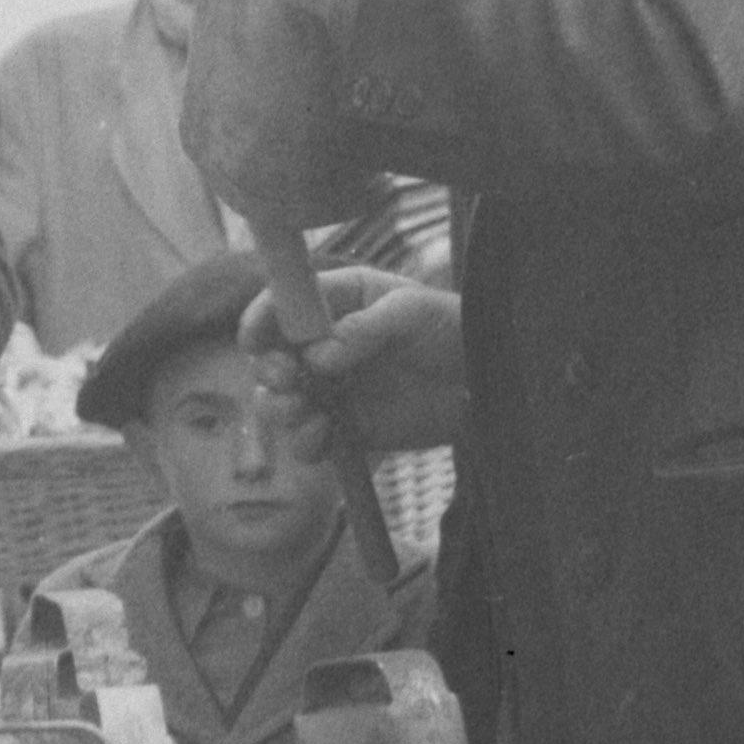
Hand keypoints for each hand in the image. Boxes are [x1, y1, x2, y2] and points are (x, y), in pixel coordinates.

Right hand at [240, 262, 466, 452]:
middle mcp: (326, 345)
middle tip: (287, 380)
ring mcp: (334, 388)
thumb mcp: (413, 313)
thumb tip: (318, 356)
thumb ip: (364, 328)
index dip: (260, 320)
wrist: (491, 384)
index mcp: (337, 302)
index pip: (282, 306)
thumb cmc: (454, 329)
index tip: (253, 340)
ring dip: (279, 408)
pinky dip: (305, 441)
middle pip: (270, 358)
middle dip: (268, 370)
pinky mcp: (347, 428)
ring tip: (304, 409)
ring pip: (280, 402)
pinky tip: (323, 434)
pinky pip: (309, 440)